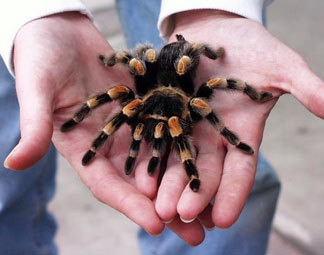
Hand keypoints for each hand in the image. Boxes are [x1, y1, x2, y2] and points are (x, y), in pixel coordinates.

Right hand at [4, 12, 209, 244]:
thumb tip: (12, 164)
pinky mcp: (146, 106)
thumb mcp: (37, 87)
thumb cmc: (41, 55)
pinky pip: (169, 130)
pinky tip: (207, 163)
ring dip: (184, 185)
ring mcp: (131, 125)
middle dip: (167, 208)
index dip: (130, 205)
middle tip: (196, 235)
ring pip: (161, 161)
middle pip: (141, 183)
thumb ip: (34, 124)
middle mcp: (110, 142)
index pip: (108, 184)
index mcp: (82, 148)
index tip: (156, 225)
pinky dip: (186, 149)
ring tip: (211, 209)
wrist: (61, 30)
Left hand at [152, 10, 323, 232]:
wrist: (218, 28)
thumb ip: (309, 91)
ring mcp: (187, 123)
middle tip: (179, 216)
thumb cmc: (254, 48)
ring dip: (166, 182)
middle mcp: (213, 135)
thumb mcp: (283, 68)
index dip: (232, 194)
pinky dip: (148, 153)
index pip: (240, 171)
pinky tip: (137, 173)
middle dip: (192, 195)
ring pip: (177, 158)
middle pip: (203, 170)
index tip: (222, 220)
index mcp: (242, 133)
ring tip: (155, 205)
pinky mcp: (165, 109)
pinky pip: (155, 134)